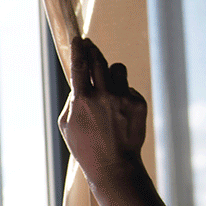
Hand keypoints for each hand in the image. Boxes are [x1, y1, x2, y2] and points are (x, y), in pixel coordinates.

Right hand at [60, 37, 147, 185]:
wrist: (114, 165)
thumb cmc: (86, 147)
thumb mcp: (67, 125)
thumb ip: (72, 100)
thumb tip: (79, 82)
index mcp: (82, 101)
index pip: (80, 66)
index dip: (78, 49)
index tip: (78, 39)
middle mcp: (104, 96)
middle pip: (99, 60)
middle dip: (93, 50)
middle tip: (89, 46)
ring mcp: (123, 99)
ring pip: (117, 69)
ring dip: (111, 74)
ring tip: (108, 89)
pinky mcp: (138, 104)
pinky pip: (129, 88)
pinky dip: (124, 95)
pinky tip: (120, 113)